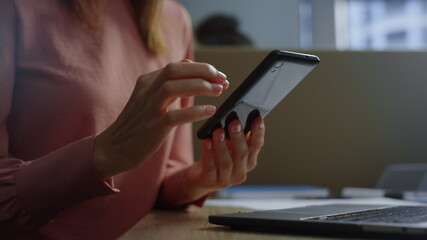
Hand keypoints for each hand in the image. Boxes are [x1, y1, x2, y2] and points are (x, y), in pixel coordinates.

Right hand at [93, 61, 228, 177]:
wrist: (112, 149)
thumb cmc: (136, 125)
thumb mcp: (149, 100)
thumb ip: (169, 87)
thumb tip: (195, 76)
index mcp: (147, 82)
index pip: (178, 66)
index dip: (202, 68)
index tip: (219, 76)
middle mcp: (147, 91)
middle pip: (175, 70)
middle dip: (203, 71)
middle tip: (223, 79)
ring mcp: (148, 109)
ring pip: (173, 87)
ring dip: (199, 86)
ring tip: (219, 91)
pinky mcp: (152, 128)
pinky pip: (174, 116)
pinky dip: (194, 111)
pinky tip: (210, 111)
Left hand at [182, 116, 264, 201]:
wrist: (201, 177)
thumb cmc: (217, 157)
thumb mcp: (229, 146)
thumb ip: (236, 135)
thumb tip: (238, 116)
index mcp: (249, 161)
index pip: (256, 146)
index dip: (258, 133)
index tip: (258, 118)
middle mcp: (240, 172)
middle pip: (242, 154)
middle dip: (238, 137)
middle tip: (234, 122)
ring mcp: (226, 179)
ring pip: (226, 162)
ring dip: (222, 146)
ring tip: (218, 131)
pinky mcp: (211, 181)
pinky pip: (210, 167)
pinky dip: (209, 154)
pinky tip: (207, 142)